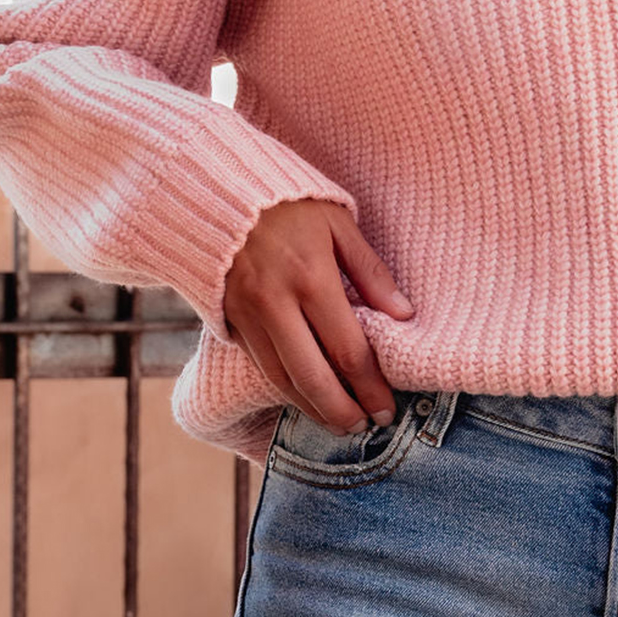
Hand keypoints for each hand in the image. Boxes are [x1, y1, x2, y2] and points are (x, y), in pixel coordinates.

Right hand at [222, 197, 413, 432]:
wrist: (212, 188)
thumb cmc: (288, 201)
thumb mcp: (338, 222)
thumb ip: (371, 271)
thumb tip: (404, 315)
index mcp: (311, 277)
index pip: (347, 349)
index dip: (370, 387)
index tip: (387, 408)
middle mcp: (276, 303)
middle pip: (313, 377)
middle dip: (342, 411)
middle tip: (365, 428)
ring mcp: (247, 315)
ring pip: (281, 380)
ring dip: (313, 409)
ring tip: (340, 424)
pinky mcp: (227, 320)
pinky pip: (259, 366)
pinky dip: (285, 390)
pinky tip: (306, 399)